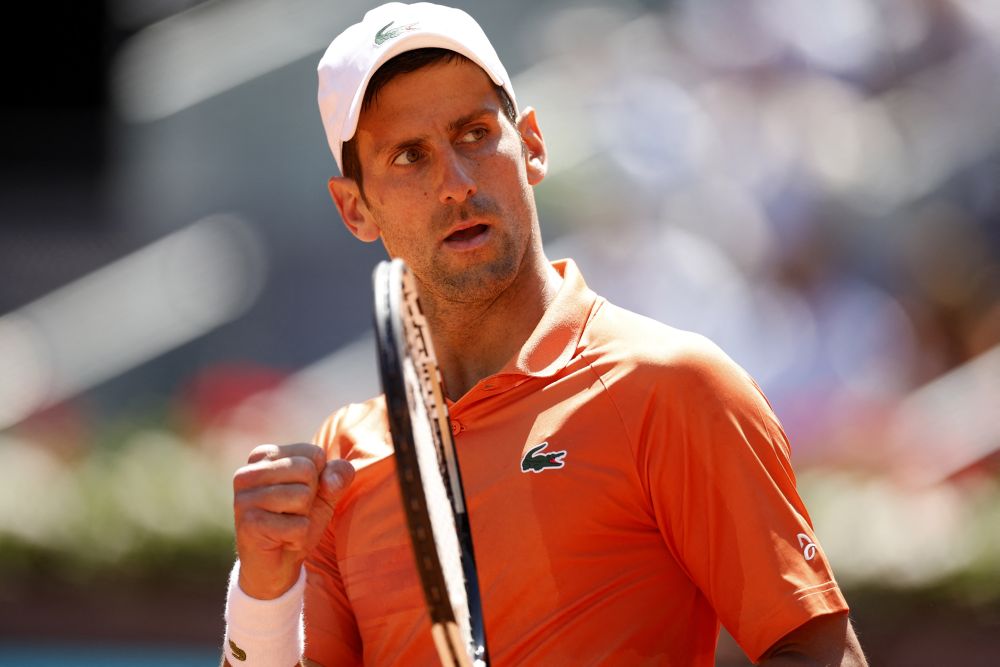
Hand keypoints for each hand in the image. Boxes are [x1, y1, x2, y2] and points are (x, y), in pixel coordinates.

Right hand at [232, 443, 354, 599]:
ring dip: (304, 517)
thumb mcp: (326, 492)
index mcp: (264, 456)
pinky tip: (282, 540)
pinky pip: (298, 526)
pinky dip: (299, 537)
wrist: (277, 565)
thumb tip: (334, 476)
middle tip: (293, 513)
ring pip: (302, 496)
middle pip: (307, 471)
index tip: (299, 494)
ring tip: (287, 525)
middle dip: (310, 497)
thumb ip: (338, 475)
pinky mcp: (249, 524)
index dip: (319, 479)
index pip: (313, 453)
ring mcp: (244, 498)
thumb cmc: (299, 520)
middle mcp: (247, 473)